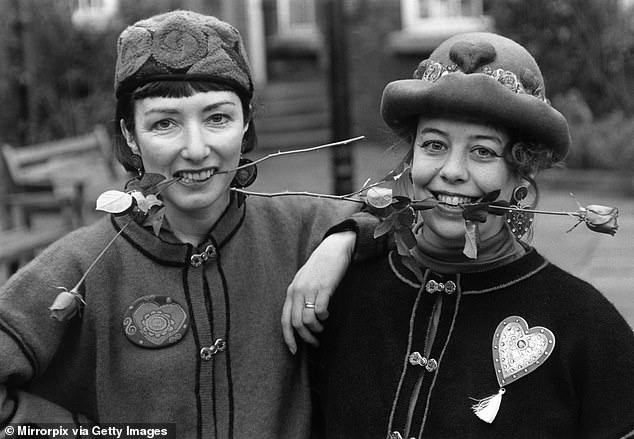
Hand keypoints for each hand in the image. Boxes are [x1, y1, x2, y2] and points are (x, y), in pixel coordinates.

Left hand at [282, 231, 355, 353]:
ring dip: (316, 328)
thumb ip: (300, 296)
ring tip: (323, 326)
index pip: (285, 320)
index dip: (288, 338)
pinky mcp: (324, 287)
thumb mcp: (305, 280)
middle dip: (306, 337)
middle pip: (296, 323)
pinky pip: (320, 310)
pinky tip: (328, 314)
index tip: (294, 351)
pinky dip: (324, 317)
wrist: (334, 249)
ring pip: (307, 319)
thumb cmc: (321, 267)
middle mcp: (297, 291)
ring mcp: (310, 289)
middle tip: (315, 342)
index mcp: (291, 291)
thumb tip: (301, 318)